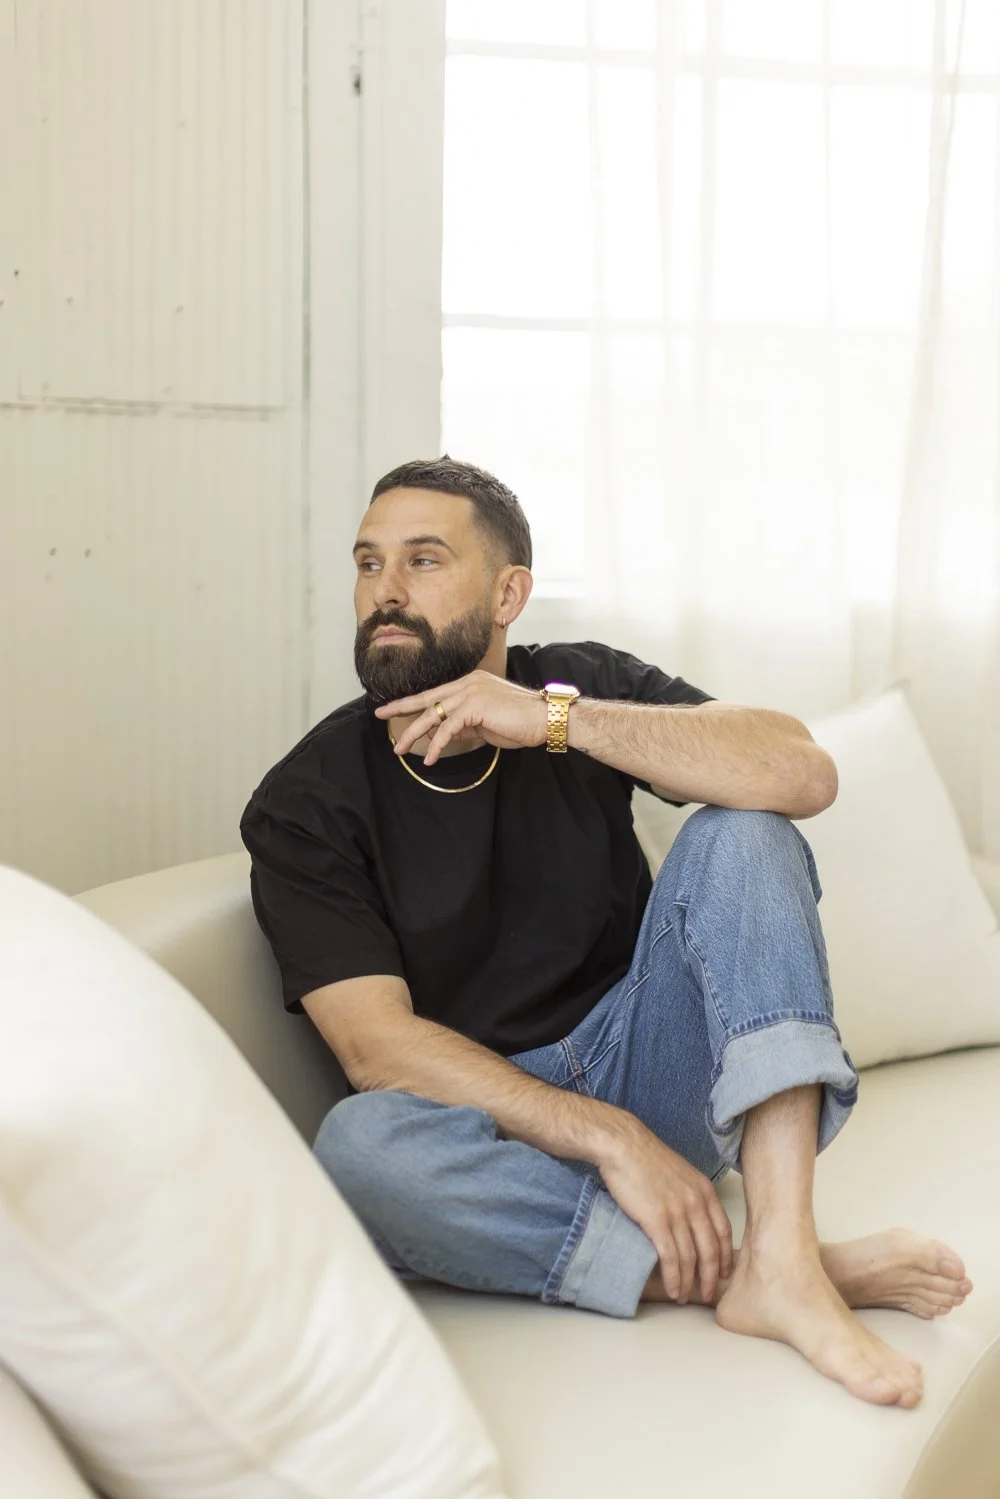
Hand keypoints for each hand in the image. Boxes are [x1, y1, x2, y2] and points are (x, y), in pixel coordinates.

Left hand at [374, 669, 549, 763]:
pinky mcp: (474, 706)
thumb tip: (443, 735)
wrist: (545, 719)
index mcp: (470, 683)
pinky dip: (437, 745)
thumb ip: (463, 725)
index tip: (393, 708)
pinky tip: (430, 758)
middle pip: (427, 698)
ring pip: (432, 714)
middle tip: (379, 714)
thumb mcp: (485, 724)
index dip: (412, 702)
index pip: (435, 693)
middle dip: (400, 707)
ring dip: (414, 733)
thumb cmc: (520, 722)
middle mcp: (468, 683)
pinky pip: (447, 728)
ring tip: (400, 749)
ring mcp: (470, 692)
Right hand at [597, 1114, 733, 1303]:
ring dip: (690, 1282)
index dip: (724, 1256)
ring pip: (691, 1257)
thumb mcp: (680, 1172)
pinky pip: (671, 1257)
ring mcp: (678, 1212)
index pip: (723, 1231)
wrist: (624, 1146)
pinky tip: (673, 1289)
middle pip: (711, 1250)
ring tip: (684, 1297)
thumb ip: (691, 1194)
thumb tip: (691, 1217)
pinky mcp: (658, 1220)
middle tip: (707, 1294)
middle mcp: (696, 1203)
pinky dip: (674, 1277)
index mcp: (704, 1191)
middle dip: (711, 1277)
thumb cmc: (647, 1158)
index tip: (722, 1272)